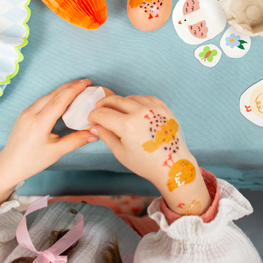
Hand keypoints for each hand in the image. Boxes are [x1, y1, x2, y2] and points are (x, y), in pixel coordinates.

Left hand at [0, 79, 98, 205]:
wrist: (9, 165)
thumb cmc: (31, 161)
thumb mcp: (56, 152)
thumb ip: (76, 141)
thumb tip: (95, 134)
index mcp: (39, 123)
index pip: (59, 100)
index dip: (74, 89)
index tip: (87, 83)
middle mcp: (31, 114)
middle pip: (53, 94)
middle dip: (71, 85)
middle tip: (86, 82)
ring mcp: (26, 112)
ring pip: (47, 95)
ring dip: (63, 89)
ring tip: (77, 88)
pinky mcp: (24, 113)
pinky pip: (42, 100)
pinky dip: (55, 95)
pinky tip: (63, 97)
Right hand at [88, 95, 210, 215]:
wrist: (171, 165)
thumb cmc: (146, 163)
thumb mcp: (121, 152)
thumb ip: (106, 135)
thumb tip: (95, 126)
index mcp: (127, 125)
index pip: (103, 113)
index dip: (93, 115)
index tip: (91, 118)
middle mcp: (140, 113)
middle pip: (116, 100)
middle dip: (104, 103)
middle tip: (99, 108)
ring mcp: (153, 109)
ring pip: (131, 97)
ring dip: (121, 101)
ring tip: (116, 109)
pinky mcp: (164, 109)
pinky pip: (147, 98)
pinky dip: (138, 101)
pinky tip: (134, 108)